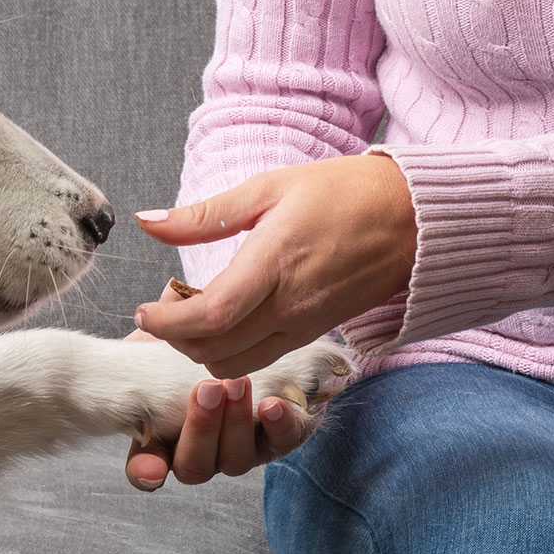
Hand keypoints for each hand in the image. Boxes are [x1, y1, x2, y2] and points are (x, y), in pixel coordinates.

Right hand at [120, 329, 316, 491]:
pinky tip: (274, 404)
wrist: (257, 336)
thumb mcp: (168, 339)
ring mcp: (243, 449)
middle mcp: (204, 451)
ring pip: (236, 459)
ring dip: (235, 423)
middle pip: (194, 466)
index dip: (147, 471)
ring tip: (238, 384)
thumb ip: (148, 342)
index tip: (153, 468)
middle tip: (207, 388)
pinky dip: (278, 427)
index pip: (146, 467)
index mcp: (166, 436)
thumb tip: (145, 318)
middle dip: (201, 429)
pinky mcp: (282, 437)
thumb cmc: (201, 344)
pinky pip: (282, 443)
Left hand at [131, 152, 414, 378]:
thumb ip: (205, 214)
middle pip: (213, 351)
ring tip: (191, 314)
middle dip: (175, 338)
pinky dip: (230, 352)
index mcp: (275, 262)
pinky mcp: (313, 334)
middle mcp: (290, 306)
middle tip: (162, 308)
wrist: (412, 219)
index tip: (142, 310)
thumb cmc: (341, 192)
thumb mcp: (269, 187)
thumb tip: (147, 222)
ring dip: (201, 350)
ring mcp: (304, 326)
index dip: (166, 323)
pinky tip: (224, 320)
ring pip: (234, 365)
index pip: (209, 317)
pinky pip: (259, 359)